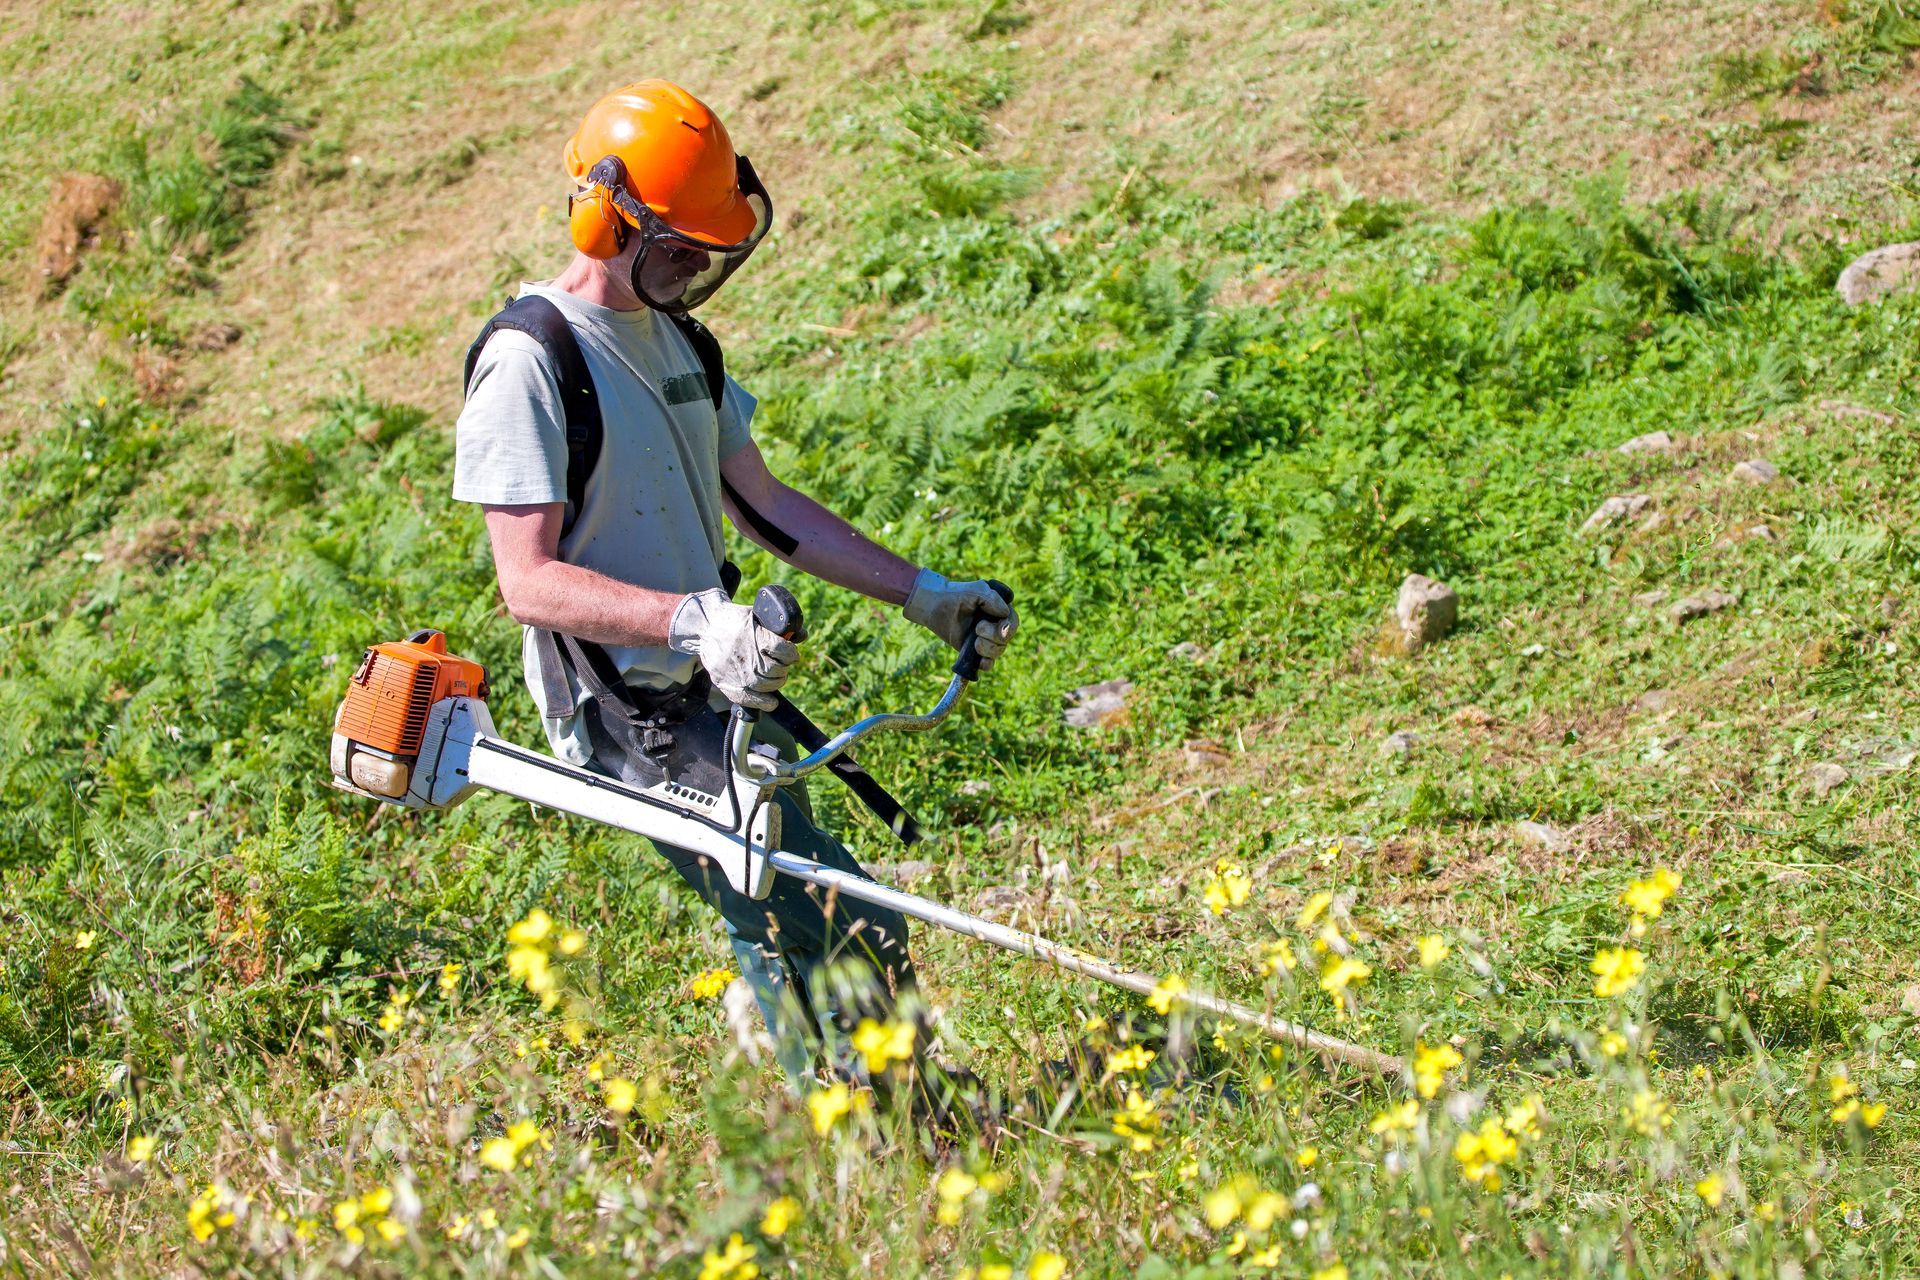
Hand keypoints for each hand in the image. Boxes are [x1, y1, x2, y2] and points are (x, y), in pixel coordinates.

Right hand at [669, 588, 799, 710]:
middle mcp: (746, 658)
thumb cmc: (733, 620)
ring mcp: (737, 674)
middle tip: (781, 663)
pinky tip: (771, 701)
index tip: (790, 653)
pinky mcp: (728, 685)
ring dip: (777, 681)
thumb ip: (778, 625)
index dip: (791, 652)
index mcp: (754, 637)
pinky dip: (766, 702)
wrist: (705, 628)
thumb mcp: (756, 615)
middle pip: (777, 670)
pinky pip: (752, 700)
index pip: (783, 651)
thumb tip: (801, 634)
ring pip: (768, 685)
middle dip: (784, 667)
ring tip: (774, 674)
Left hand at [902, 569, 1017, 670]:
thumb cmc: (956, 595)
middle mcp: (996, 625)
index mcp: (999, 610)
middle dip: (994, 637)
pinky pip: (988, 663)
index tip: (992, 626)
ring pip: (998, 651)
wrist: (935, 605)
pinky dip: (986, 664)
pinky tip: (980, 661)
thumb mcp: (975, 591)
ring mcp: (986, 639)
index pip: (1012, 622)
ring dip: (988, 649)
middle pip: (1006, 639)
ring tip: (974, 642)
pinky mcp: (975, 650)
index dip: (1007, 628)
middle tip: (977, 629)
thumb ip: (992, 599)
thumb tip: (1005, 612)